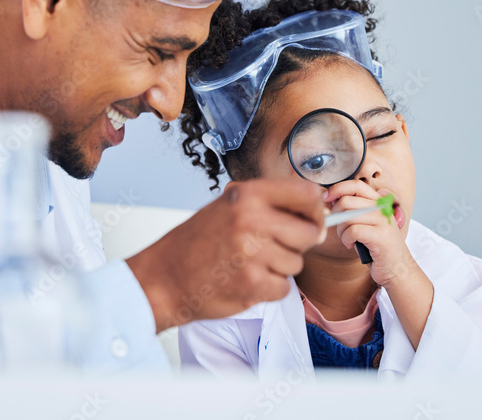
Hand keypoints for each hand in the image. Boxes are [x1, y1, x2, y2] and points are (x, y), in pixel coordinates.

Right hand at [126, 177, 325, 331]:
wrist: (164, 277)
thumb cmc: (195, 242)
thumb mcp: (227, 206)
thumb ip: (267, 203)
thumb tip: (316, 208)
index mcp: (247, 195)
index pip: (307, 194)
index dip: (317, 209)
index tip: (314, 219)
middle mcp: (251, 220)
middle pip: (309, 233)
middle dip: (298, 244)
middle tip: (273, 247)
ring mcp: (252, 253)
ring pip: (297, 263)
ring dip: (279, 268)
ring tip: (249, 263)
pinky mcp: (252, 284)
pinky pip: (284, 288)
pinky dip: (269, 289)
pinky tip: (245, 280)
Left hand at [326, 180, 410, 286]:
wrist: (396, 267)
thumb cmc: (375, 245)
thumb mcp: (363, 222)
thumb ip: (351, 209)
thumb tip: (329, 196)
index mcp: (377, 202)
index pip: (355, 185)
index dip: (337, 188)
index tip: (325, 198)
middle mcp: (382, 208)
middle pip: (346, 201)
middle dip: (336, 216)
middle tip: (340, 229)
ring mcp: (383, 221)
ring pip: (347, 217)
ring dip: (341, 231)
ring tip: (348, 239)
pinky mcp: (381, 236)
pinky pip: (352, 231)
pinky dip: (346, 240)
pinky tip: (351, 245)